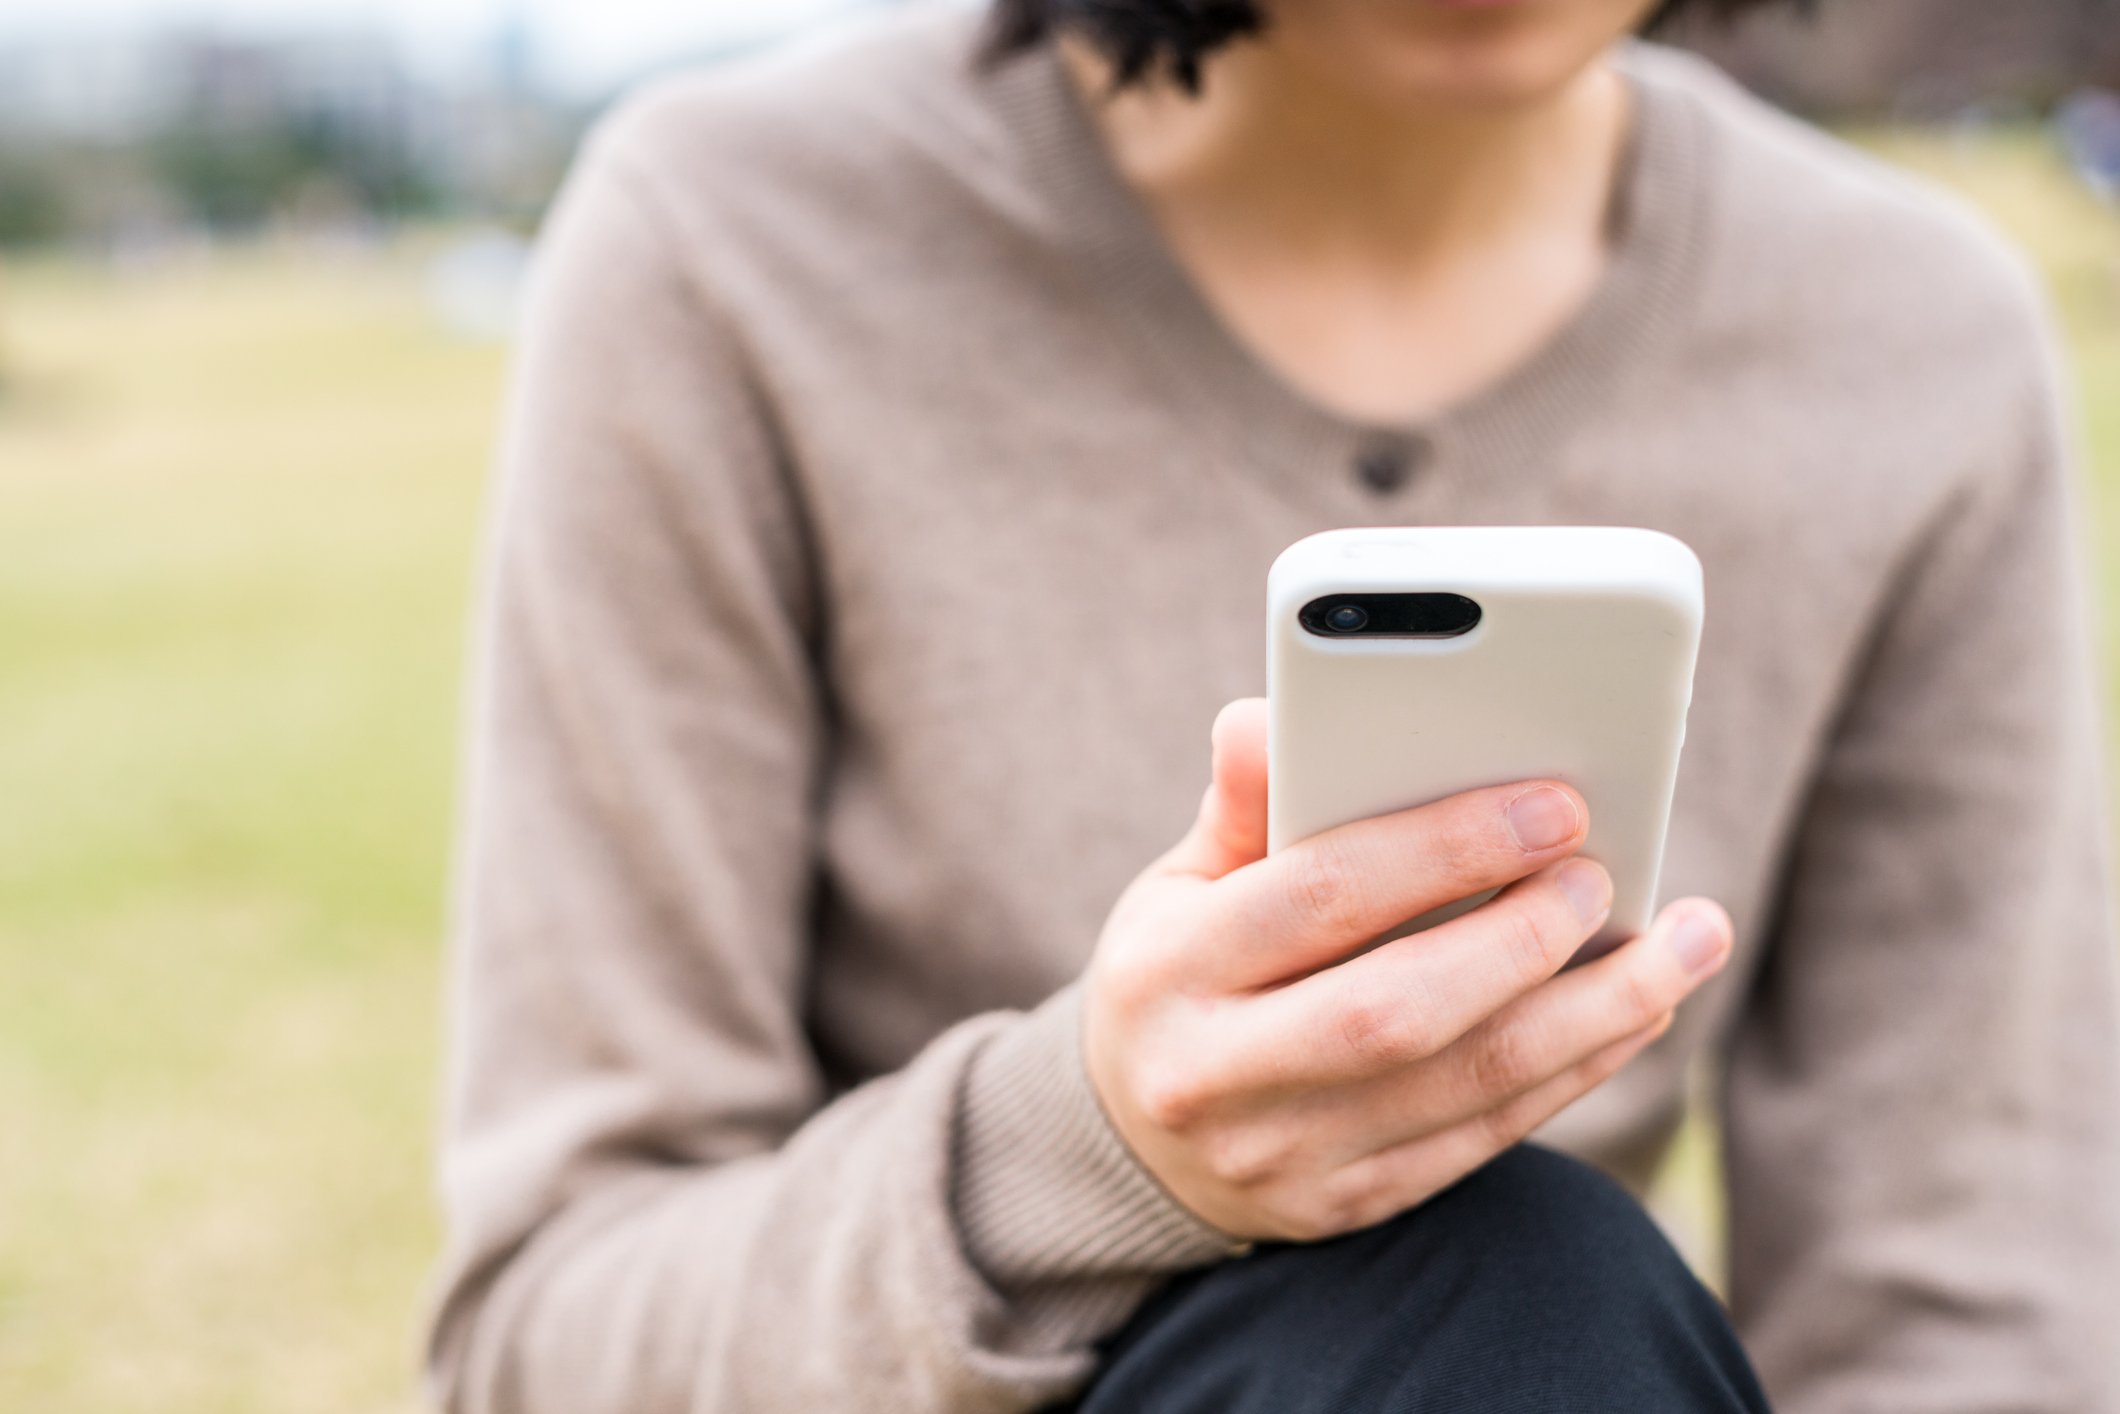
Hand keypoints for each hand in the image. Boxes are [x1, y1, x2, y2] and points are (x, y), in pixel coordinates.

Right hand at [1084, 697, 1732, 1241]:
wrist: (1137, 1142)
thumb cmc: (1183, 971)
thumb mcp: (1181, 885)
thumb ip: (1242, 808)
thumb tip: (1265, 715)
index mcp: (1166, 972)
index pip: (1316, 898)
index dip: (1444, 847)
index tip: (1554, 804)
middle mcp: (1213, 1077)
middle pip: (1395, 1011)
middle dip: (1523, 938)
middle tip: (1607, 876)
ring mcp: (1283, 1159)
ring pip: (1465, 1087)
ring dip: (1595, 1013)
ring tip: (1686, 944)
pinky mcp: (1347, 1205)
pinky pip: (1484, 1138)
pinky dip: (1575, 1069)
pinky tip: (1636, 1012)